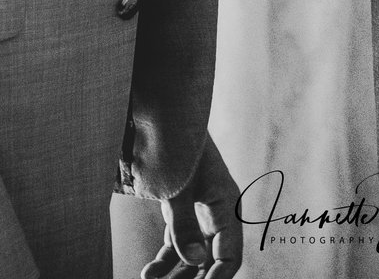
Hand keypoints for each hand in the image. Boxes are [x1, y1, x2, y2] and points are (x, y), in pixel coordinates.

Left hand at [141, 139, 242, 278]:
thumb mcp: (177, 189)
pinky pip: (178, 242)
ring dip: (177, 273)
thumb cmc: (176, 148)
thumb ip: (183, 227)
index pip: (230, 255)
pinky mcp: (183, 211)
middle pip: (212, 258)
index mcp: (226, 205)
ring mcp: (200, 212)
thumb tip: (195, 261)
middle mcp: (217, 213)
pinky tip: (149, 273)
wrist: (166, 116)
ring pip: (193, 253)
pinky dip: (165, 259)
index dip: (217, 278)